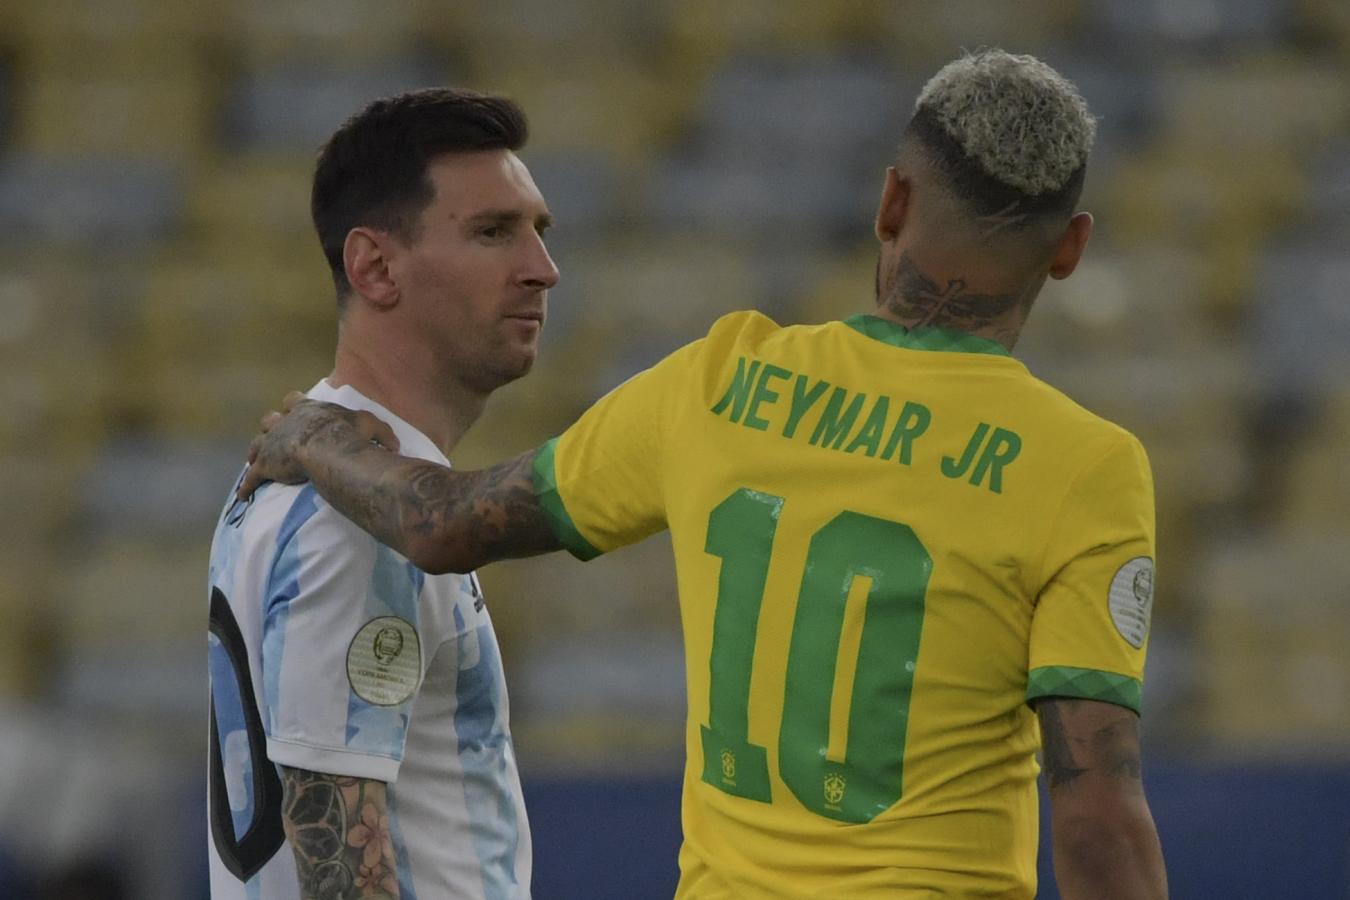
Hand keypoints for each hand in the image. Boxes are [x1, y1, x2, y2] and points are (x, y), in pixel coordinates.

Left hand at [236, 391, 399, 498]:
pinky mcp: (264, 465)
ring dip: (256, 452)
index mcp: (307, 410)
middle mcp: (285, 422)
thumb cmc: (349, 435)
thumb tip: (394, 446)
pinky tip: (242, 495)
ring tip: (254, 460)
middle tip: (274, 437)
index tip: (292, 410)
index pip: (294, 400)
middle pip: (269, 420)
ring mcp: (271, 443)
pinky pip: (251, 477)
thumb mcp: (371, 426)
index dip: (293, 406)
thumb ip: (382, 434)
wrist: (328, 450)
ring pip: (256, 445)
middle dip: (271, 427)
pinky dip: (247, 486)